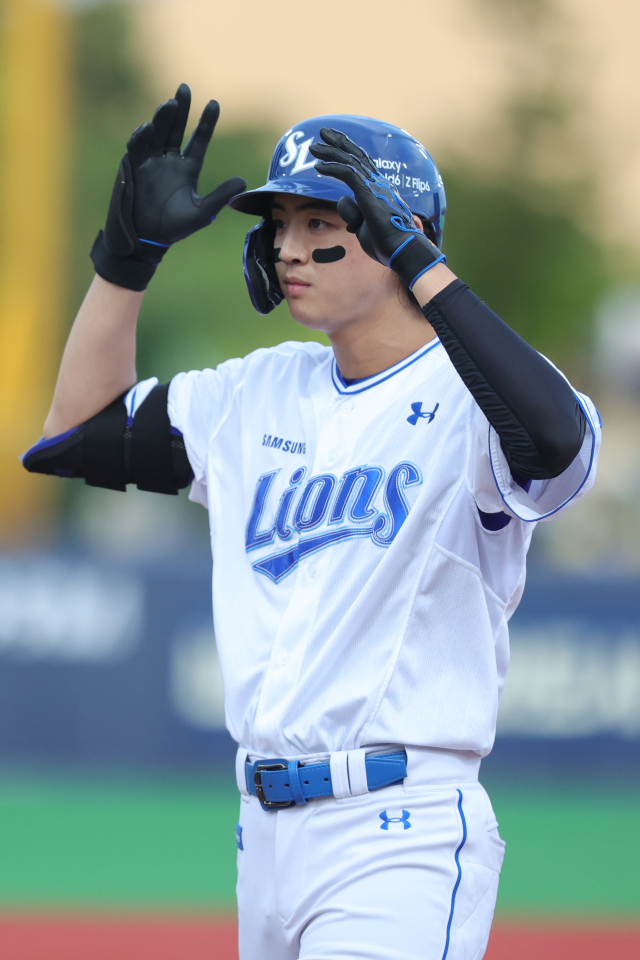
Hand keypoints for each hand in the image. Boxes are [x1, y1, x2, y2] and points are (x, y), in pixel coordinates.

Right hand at [91, 84, 245, 290]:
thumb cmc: (174, 228)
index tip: (214, 104)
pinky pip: (138, 147)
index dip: (206, 123)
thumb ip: (219, 196)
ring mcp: (151, 162)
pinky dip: (142, 137)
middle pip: (176, 128)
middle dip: (181, 109)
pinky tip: (149, 127)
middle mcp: (169, 161)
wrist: (146, 239)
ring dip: (163, 118)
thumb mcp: (201, 213)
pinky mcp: (134, 167)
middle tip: (185, 88)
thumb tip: (243, 182)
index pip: (199, 140)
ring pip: (158, 133)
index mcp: (187, 168)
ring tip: (170, 103)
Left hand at [309, 128, 444, 289]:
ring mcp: (375, 187)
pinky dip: (333, 168)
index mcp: (378, 189)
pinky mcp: (369, 195)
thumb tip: (341, 200)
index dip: (347, 150)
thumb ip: (352, 212)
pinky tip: (319, 167)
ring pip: (351, 162)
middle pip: (356, 156)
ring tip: (315, 147)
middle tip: (322, 132)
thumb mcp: (363, 227)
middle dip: (338, 142)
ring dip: (331, 152)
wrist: (401, 251)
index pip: (362, 164)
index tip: (333, 143)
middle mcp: (378, 183)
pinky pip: (349, 175)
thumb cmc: (385, 242)